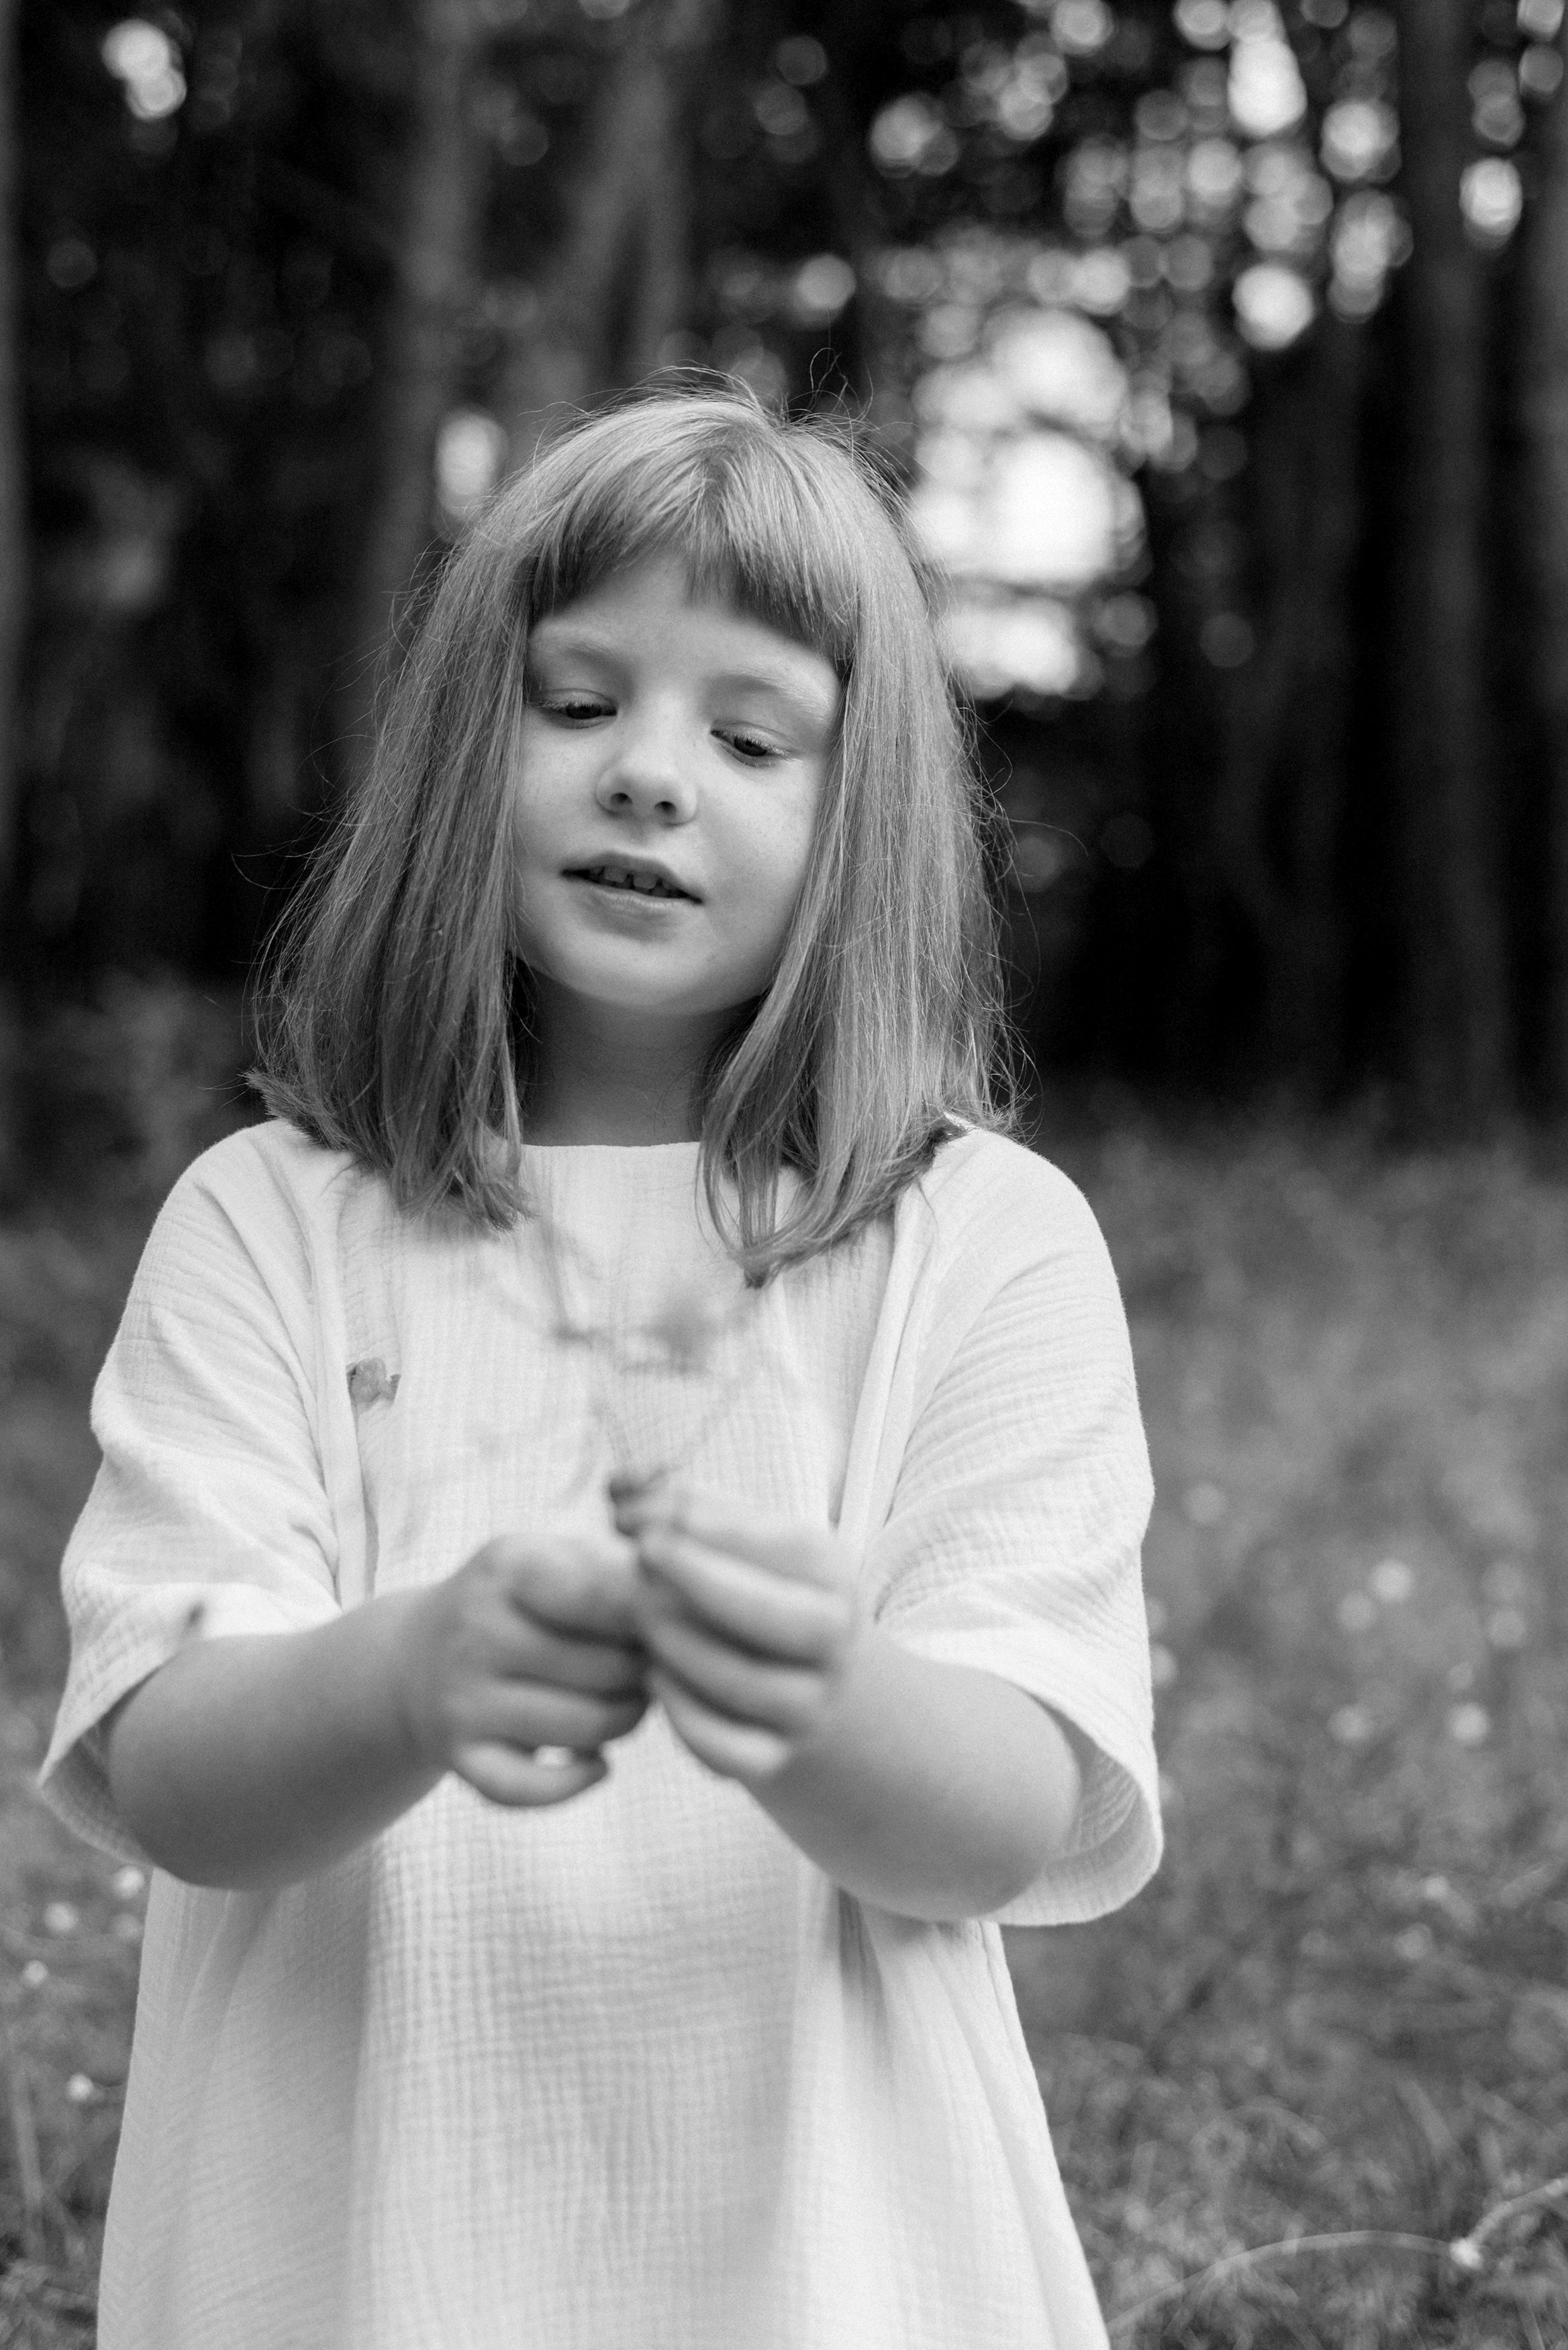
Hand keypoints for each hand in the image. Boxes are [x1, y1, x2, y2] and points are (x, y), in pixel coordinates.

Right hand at [393, 1530, 649, 1806]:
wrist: (417, 1655)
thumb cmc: (521, 1602)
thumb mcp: (555, 1558)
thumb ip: (619, 1571)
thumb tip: (686, 1608)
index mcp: (509, 1567)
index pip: (603, 1595)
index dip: (652, 1616)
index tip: (670, 1620)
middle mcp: (477, 1631)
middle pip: (607, 1671)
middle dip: (647, 1674)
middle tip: (648, 1666)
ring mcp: (462, 1697)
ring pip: (584, 1729)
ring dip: (625, 1722)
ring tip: (628, 1702)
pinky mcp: (459, 1755)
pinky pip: (530, 1788)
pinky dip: (575, 1784)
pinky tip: (595, 1764)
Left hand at [613, 1482, 862, 1785]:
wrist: (814, 1679)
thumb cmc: (757, 1588)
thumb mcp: (741, 1540)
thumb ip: (682, 1506)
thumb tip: (620, 1483)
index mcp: (830, 1572)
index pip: (775, 1544)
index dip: (697, 1524)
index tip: (629, 1511)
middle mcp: (832, 1639)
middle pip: (770, 1614)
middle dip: (695, 1580)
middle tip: (637, 1557)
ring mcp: (808, 1704)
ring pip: (741, 1683)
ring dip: (679, 1644)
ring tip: (641, 1615)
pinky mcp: (775, 1757)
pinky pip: (726, 1748)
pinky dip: (682, 1714)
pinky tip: (655, 1676)